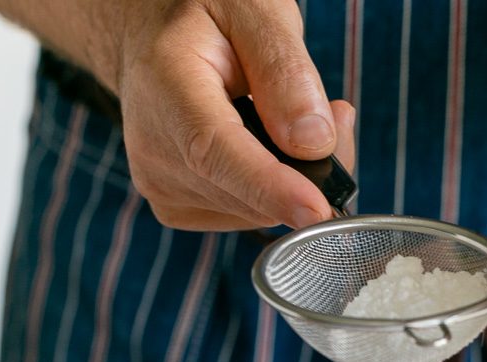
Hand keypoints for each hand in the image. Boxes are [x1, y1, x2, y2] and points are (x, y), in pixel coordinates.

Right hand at [116, 0, 354, 230]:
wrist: (150, 36)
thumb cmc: (203, 15)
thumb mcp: (251, 10)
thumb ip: (284, 71)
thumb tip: (313, 143)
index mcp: (165, 88)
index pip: (215, 152)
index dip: (270, 187)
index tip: (316, 210)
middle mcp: (154, 150)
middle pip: (251, 193)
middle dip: (311, 169)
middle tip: (336, 115)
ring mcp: (161, 186)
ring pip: (257, 211)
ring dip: (294, 179)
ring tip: (295, 119)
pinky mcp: (176, 208)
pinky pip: (246, 215)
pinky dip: (272, 191)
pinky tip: (267, 147)